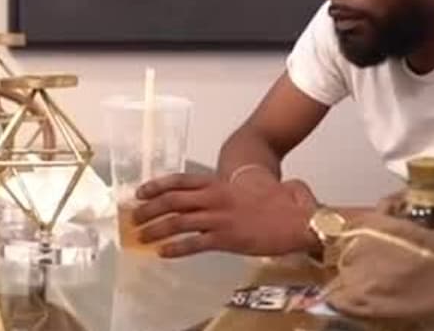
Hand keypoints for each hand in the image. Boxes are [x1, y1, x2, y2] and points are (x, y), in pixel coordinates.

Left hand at [128, 173, 318, 257]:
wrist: (300, 217)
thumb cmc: (282, 203)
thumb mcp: (254, 187)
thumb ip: (239, 187)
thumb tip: (235, 188)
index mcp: (220, 183)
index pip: (180, 180)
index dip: (157, 185)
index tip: (140, 192)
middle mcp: (215, 197)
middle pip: (172, 201)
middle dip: (149, 210)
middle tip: (134, 219)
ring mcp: (220, 218)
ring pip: (178, 222)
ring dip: (156, 230)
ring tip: (141, 238)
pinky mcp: (227, 238)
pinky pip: (194, 243)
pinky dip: (176, 248)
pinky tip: (163, 253)